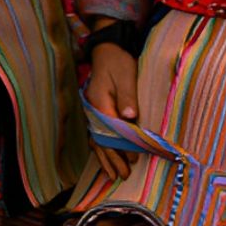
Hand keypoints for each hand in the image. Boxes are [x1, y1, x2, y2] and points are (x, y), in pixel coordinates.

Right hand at [85, 35, 139, 181]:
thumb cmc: (118, 61)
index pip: (111, 131)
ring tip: (112, 175)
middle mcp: (93, 110)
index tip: (133, 159)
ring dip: (105, 158)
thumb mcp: (125, 76)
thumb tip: (130, 117)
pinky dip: (100, 148)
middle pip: (101, 140)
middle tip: (123, 176)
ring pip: (96, 140)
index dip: (122, 147)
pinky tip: (103, 158)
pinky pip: (96, 134)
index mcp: (100, 102)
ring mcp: (92, 111)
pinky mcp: (96, 110)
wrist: (107, 48)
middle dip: (112, 160)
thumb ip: (128, 97)